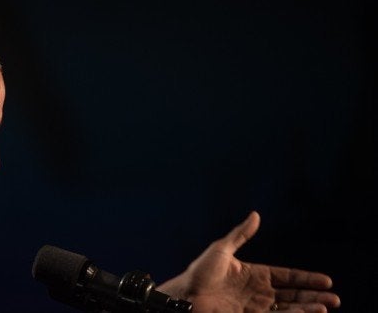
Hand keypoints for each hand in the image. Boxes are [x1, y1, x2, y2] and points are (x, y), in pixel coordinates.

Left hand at [156, 211, 340, 312]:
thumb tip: (256, 214)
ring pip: (287, 308)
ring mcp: (254, 306)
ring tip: (326, 307)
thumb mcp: (222, 249)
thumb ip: (241, 234)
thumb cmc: (200, 271)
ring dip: (307, 308)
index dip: (305, 279)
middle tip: (333, 298)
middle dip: (312, 296)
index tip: (325, 280)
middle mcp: (256, 291)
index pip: (285, 276)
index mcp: (253, 273)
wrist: (185, 294)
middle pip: (291, 294)